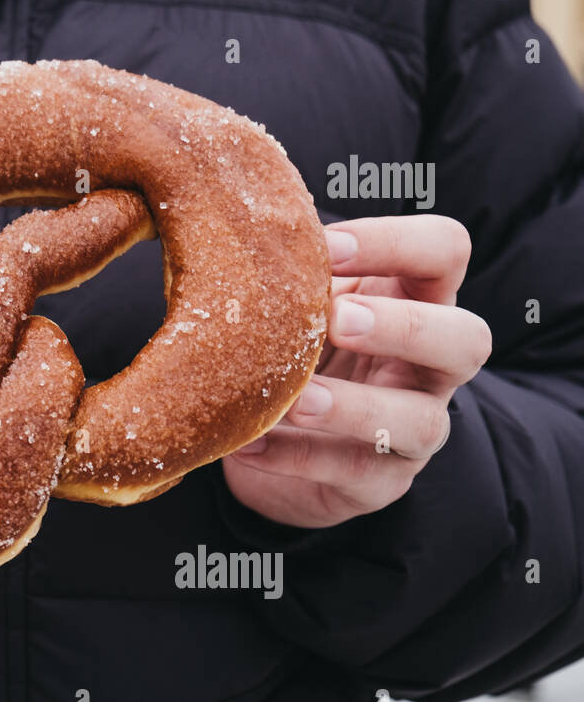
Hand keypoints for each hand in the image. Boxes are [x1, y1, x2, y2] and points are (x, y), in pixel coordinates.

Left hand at [223, 215, 491, 527]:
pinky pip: (353, 473)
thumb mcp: (301, 302)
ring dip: (353, 408)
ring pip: (418, 422)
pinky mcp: (380, 482)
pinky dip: (295, 458)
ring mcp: (417, 428)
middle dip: (402, 327)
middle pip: (467, 339)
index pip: (446, 251)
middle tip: (336, 320)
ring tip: (294, 400)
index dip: (396, 243)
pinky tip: (247, 444)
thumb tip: (234, 219)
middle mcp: (433, 365)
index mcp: (417, 299)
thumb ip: (291, 268)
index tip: (326, 245)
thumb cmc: (299, 349)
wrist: (283, 444)